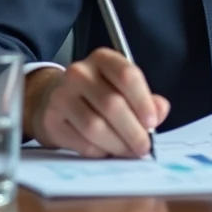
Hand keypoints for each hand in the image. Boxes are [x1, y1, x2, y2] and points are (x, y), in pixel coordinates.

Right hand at [24, 47, 170, 157]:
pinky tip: (107, 151)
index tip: (152, 122)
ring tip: (128, 152)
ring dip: (117, 145)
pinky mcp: (51, 119)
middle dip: (133, 131)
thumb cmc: (98, 93)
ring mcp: (62, 95)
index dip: (143, 101)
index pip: (127, 76)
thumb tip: (160, 111)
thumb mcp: (123, 88)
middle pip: (112, 104)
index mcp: (103, 59)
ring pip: (95, 126)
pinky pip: (81, 142)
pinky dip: (99, 151)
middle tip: (144, 147)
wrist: (55, 98)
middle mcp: (79, 72)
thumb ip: (146, 99)